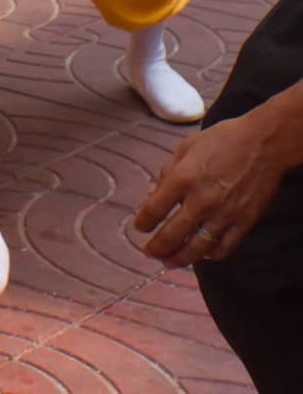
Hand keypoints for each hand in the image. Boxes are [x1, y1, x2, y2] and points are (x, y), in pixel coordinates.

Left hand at [135, 113, 288, 266]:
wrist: (263, 143)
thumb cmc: (222, 140)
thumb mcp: (187, 146)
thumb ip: (168, 171)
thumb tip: (154, 194)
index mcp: (183, 177)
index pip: (154, 209)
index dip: (143, 222)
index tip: (139, 228)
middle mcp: (201, 200)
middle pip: (172, 235)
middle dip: (157, 247)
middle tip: (149, 252)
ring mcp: (224, 215)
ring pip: (197, 248)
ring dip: (180, 258)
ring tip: (170, 262)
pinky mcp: (243, 223)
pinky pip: (224, 248)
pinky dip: (211, 255)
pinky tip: (202, 255)